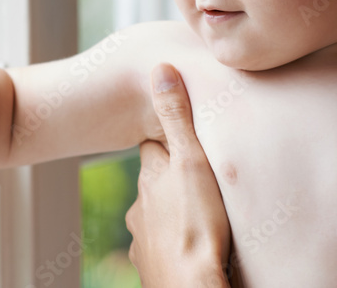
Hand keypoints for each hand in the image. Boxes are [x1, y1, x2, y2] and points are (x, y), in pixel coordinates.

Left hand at [125, 63, 231, 287]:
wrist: (189, 285)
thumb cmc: (196, 225)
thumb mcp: (192, 161)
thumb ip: (177, 118)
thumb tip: (160, 70)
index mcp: (151, 176)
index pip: (152, 146)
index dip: (167, 139)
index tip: (183, 136)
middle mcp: (139, 205)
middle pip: (154, 182)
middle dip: (170, 178)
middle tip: (196, 176)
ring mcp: (142, 237)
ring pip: (156, 214)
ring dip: (171, 210)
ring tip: (198, 212)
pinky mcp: (150, 265)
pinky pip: (161, 245)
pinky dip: (172, 241)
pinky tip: (190, 243)